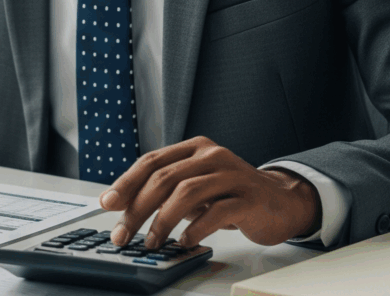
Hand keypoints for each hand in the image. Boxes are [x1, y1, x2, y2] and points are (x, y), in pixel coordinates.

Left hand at [98, 136, 321, 249]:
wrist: (282, 201)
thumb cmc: (231, 195)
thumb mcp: (196, 186)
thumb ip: (166, 191)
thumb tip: (125, 207)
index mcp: (193, 148)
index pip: (151, 161)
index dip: (126, 183)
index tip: (107, 204)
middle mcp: (211, 155)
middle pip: (163, 177)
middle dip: (137, 208)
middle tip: (122, 233)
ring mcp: (232, 174)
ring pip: (186, 192)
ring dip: (162, 220)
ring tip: (152, 241)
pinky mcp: (250, 197)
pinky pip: (217, 211)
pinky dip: (195, 228)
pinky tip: (184, 241)